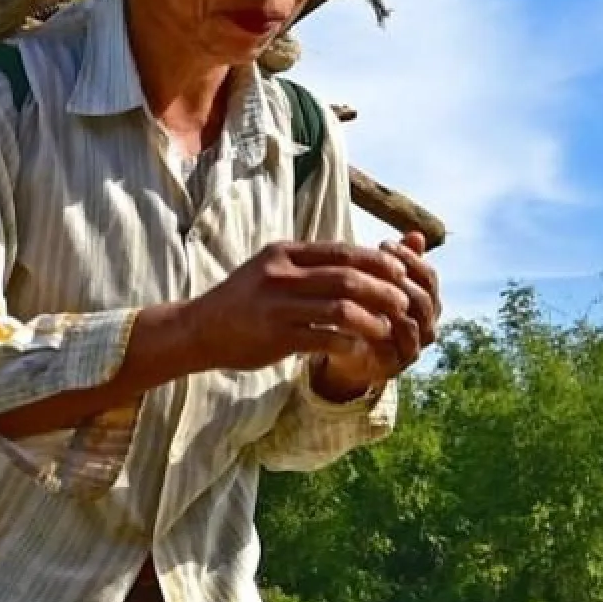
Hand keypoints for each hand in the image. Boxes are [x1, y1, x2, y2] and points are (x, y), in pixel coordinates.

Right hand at [168, 238, 425, 380]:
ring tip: (387, 328)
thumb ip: (308, 265)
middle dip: (383, 291)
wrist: (198, 329)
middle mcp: (281, 275)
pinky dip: (348, 344)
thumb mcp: (271, 270)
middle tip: (404, 303)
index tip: (401, 273)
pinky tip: (359, 349)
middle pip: (348, 278)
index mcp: (285, 253)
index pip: (344, 252)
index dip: (378, 263)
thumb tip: (355, 262)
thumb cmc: (243, 300)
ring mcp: (277, 306)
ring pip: (341, 309)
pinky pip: (323, 339)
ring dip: (372, 319)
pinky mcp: (275, 337)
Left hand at [315, 234, 440, 399]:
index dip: (411, 259)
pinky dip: (387, 325)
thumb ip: (397, 261)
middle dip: (403, 276)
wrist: (343, 353)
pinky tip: (365, 309)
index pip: (429, 278)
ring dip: (396, 299)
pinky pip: (401, 343)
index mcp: (426, 304)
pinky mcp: (398, 365)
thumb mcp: (377, 282)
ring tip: (371, 282)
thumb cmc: (364, 311)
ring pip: (416, 320)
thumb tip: (418, 234)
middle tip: (378, 259)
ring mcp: (414, 348)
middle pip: (426, 298)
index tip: (385, 242)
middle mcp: (426, 326)